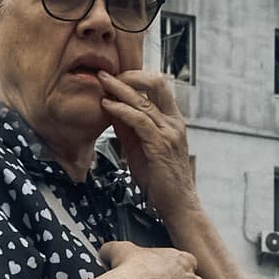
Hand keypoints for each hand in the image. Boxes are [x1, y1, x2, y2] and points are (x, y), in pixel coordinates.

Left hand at [99, 70, 197, 222]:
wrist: (177, 204)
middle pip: (156, 83)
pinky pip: (139, 120)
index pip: (158, 86)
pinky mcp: (160, 145)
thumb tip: (111, 109)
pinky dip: (121, 110)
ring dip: (119, 89)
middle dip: (129, 75)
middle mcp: (174, 122)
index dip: (136, 77)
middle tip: (106, 74)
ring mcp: (169, 132)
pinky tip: (107, 106)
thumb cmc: (160, 179)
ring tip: (101, 83)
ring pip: (144, 100)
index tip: (115, 76)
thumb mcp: (141, 147)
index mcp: (173, 120)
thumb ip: (129, 128)